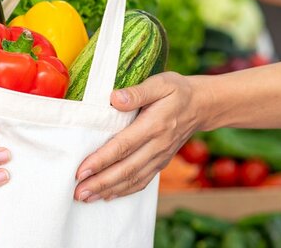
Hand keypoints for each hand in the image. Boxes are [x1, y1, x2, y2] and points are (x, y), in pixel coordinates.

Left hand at [73, 72, 210, 201]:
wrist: (203, 106)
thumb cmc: (178, 91)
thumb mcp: (161, 83)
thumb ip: (137, 92)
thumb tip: (114, 98)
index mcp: (155, 125)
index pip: (123, 146)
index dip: (102, 160)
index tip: (82, 170)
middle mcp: (158, 145)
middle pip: (126, 169)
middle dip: (100, 183)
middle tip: (77, 192)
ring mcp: (160, 157)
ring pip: (133, 179)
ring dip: (109, 190)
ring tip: (86, 197)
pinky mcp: (161, 162)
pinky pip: (142, 181)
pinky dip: (124, 191)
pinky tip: (108, 196)